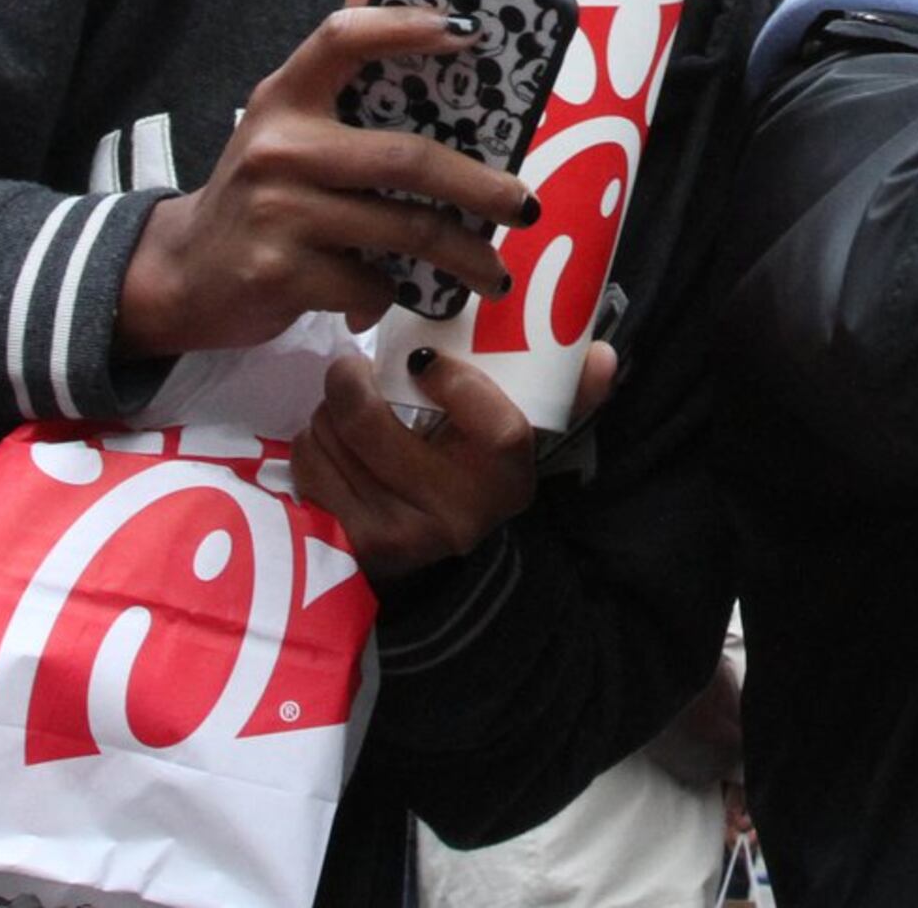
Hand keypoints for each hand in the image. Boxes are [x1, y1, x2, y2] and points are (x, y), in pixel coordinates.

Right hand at [116, 0, 537, 359]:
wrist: (184, 274)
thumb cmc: (263, 189)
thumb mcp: (290, 117)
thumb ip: (341, 52)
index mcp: (286, 96)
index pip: (343, 38)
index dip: (406, 27)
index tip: (469, 31)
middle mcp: (277, 147)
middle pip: (404, 159)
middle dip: (478, 187)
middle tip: (522, 204)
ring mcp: (276, 212)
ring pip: (400, 230)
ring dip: (460, 255)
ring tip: (494, 273)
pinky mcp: (278, 274)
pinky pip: (368, 282)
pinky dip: (391, 293)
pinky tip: (395, 294)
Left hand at [289, 341, 619, 577]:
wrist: (429, 563)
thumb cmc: (473, 477)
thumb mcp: (518, 436)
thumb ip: (568, 391)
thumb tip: (607, 355)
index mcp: (508, 481)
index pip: (498, 428)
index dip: (457, 383)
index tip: (426, 360)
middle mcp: (458, 517)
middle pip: (379, 425)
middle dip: (353, 382)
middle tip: (353, 368)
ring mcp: (397, 536)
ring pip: (333, 436)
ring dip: (329, 411)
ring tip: (346, 408)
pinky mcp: (346, 544)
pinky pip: (309, 465)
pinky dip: (313, 444)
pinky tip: (333, 447)